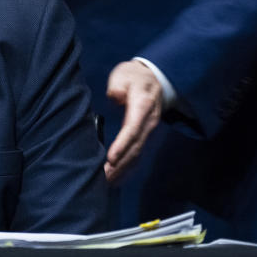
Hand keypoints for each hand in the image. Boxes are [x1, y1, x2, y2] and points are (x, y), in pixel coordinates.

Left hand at [103, 59, 162, 183]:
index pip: (132, 129)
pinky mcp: (144, 136)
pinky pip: (137, 154)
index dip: (122, 145)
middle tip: (103, 177)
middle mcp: (148, 123)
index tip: (111, 158)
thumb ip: (118, 85)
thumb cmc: (134, 77)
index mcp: (142, 107)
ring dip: (122, 169)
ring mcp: (148, 131)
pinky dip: (127, 167)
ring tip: (106, 181)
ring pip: (136, 154)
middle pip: (135, 147)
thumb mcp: (125, 74)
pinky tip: (116, 177)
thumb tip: (115, 96)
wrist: (154, 79)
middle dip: (119, 164)